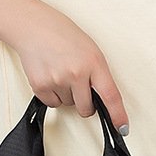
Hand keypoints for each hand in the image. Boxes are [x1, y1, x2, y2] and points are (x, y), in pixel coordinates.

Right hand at [7, 1, 129, 134]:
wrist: (34, 26)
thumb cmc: (63, 36)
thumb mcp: (89, 51)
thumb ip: (97, 75)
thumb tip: (101, 101)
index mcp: (94, 62)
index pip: (110, 96)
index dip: (117, 115)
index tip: (122, 128)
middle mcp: (77, 72)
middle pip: (86, 109)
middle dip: (84, 103)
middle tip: (77, 85)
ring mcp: (58, 80)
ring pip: (68, 105)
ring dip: (66, 94)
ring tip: (60, 71)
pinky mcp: (41, 86)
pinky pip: (53, 104)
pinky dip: (52, 95)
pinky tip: (50, 76)